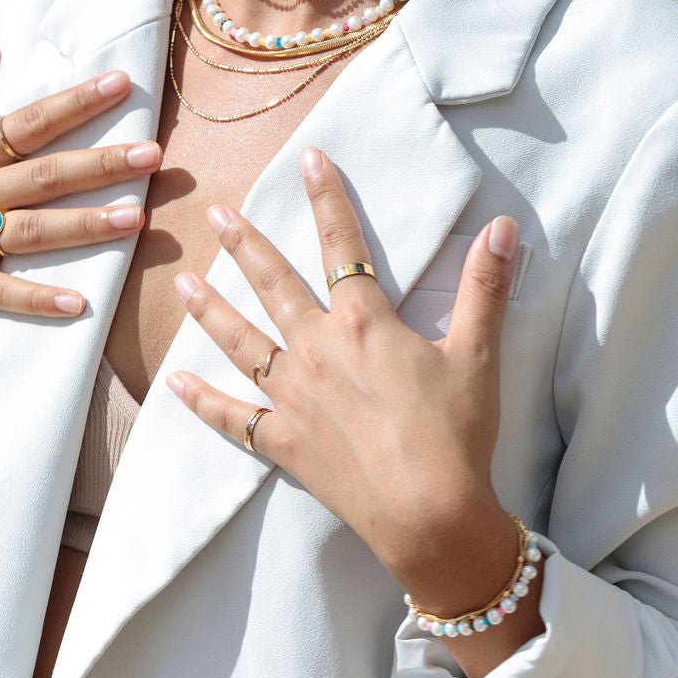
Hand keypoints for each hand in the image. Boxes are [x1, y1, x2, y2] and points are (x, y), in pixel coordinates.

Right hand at [0, 39, 161, 341]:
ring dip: (86, 226)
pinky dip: (37, 299)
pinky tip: (80, 304)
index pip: (29, 120)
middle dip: (101, 164)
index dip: (76, 101)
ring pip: (33, 230)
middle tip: (153, 153)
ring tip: (136, 219)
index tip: (122, 83)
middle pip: (44, 174)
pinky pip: (1, 293)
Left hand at [165, 145, 520, 593]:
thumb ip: (485, 287)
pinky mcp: (283, 442)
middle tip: (217, 214)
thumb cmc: (457, 436)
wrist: (432, 519)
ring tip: (182, 283)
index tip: (308, 158)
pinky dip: (201, 400)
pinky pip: (232, 417)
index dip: (326, 198)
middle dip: (245, 244)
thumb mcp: (478, 354)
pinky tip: (174, 381)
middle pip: (273, 285)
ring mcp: (293, 397)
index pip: (340, 244)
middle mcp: (317, 350)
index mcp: (362, 323)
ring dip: (210, 309)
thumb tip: (503, 227)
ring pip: (240, 340)